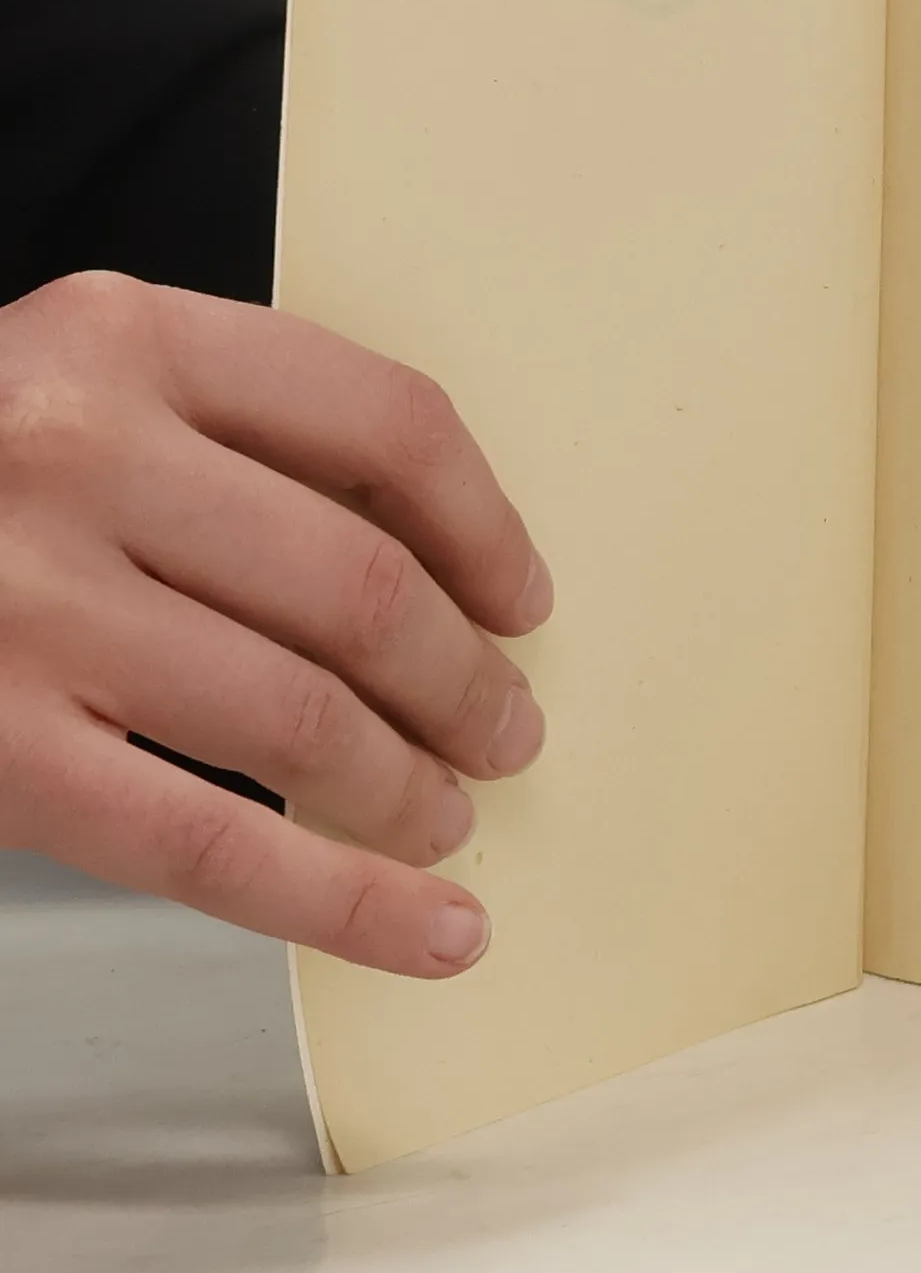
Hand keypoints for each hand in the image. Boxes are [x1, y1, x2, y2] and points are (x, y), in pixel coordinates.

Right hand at [0, 272, 550, 974]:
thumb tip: (446, 575)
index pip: (386, 418)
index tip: (519, 597)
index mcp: (128, 341)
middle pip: (359, 584)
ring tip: (450, 812)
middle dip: (463, 678)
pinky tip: (427, 932)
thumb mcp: (86, 388)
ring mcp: (23, 611)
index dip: (485, 525)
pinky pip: (210, 848)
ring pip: (303, 718)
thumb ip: (237, 440)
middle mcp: (75, 456)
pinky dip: (344, 904)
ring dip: (414, 786)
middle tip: (504, 726)